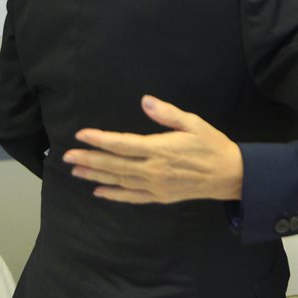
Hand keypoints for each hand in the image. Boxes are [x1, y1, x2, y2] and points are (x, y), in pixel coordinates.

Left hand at [64, 95, 243, 202]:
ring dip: (96, 175)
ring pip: (119, 181)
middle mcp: (154, 170)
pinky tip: (99, 191)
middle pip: (115, 165)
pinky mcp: (160, 196)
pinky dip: (114, 195)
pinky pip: (132, 197)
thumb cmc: (212, 145)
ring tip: (76, 170)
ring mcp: (156, 185)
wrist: (230, 175)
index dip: (100, 140)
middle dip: (89, 159)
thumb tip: (146, 101)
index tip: (82, 135)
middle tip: (67, 156)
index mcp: (160, 149)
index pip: (122, 144)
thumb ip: (167, 113)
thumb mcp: (193, 123)